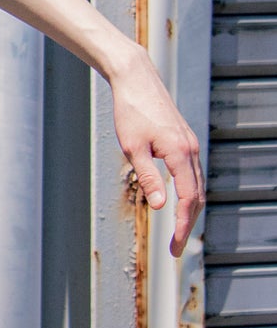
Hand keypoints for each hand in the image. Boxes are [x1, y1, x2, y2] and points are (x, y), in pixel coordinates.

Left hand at [107, 43, 204, 257]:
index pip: (187, 200)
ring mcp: (189, 143)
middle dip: (188, 225)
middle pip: (197, 196)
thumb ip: (148, 177)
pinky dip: (189, 193)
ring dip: (190, 211)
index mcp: (180, 153)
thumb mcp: (133, 147)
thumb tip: (160, 207)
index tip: (175, 248)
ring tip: (178, 233)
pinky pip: (192, 174)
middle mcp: (190, 149)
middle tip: (175, 249)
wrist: (136, 78)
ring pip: (196, 185)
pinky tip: (179, 203)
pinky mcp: (184, 140)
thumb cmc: (130, 111)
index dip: (182, 227)